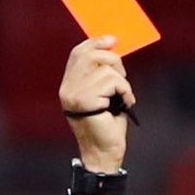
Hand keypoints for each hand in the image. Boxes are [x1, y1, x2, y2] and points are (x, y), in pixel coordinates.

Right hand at [59, 37, 134, 173]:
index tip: (113, 40)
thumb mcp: (105, 95)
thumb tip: (112, 48)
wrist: (104, 154)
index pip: (78, 53)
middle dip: (113, 60)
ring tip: (124, 96)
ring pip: (105, 68)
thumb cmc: (107, 127)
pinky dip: (125, 90)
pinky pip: (112, 81)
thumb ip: (103, 73)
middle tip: (123, 77)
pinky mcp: (86, 100)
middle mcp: (68, 88)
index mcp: (69, 85)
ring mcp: (74, 94)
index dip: (96, 43)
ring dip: (122, 81)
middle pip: (91, 55)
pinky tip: (126, 102)